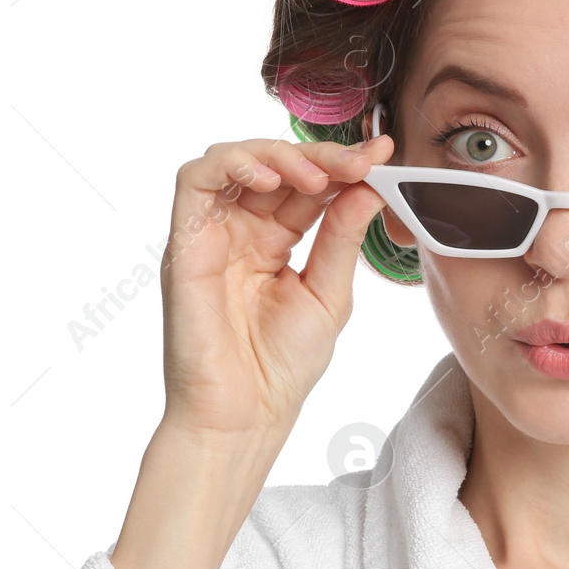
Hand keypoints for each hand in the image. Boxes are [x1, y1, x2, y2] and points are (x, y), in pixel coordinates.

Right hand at [156, 133, 393, 459]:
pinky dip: (230, 164)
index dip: (344, 164)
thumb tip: (368, 185)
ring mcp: (213, 233)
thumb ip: (343, 237)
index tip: (383, 155)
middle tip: (360, 162)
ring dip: (278, 154)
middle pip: (276, 164)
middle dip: (321, 155)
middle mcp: (242, 230)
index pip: (309, 184)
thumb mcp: (328, 293)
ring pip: (234, 159)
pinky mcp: (185, 241)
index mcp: (277, 240)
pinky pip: (194, 181)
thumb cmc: (282, 365)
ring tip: (317, 175)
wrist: (244, 414)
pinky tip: (267, 176)